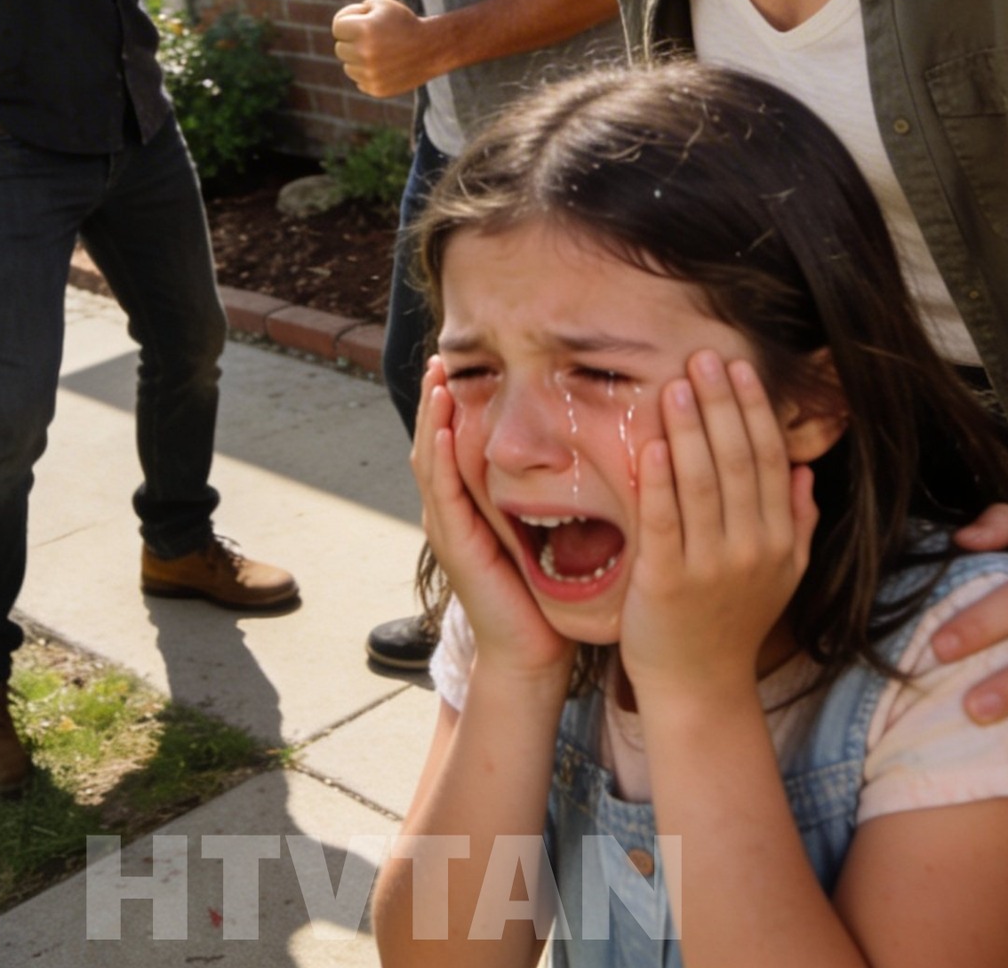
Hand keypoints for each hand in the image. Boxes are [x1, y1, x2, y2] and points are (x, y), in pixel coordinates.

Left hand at [332, 0, 436, 97]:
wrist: (432, 48)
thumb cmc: (404, 23)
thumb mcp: (381, 4)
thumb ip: (355, 11)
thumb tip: (339, 27)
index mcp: (364, 29)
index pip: (337, 27)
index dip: (349, 22)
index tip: (362, 22)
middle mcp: (364, 53)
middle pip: (340, 48)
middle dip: (353, 41)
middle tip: (373, 38)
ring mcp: (370, 74)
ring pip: (348, 67)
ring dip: (359, 59)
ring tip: (380, 52)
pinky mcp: (376, 89)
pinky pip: (360, 82)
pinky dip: (369, 74)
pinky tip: (385, 66)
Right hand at [413, 357, 574, 683]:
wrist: (532, 652)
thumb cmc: (544, 593)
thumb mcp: (542, 529)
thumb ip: (544, 494)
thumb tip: (578, 451)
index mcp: (468, 506)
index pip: (453, 442)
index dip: (454, 403)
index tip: (463, 362)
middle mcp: (450, 511)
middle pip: (433, 442)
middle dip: (435, 398)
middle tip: (442, 355)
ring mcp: (446, 527)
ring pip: (429, 458)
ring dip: (430, 416)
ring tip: (437, 376)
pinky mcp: (454, 543)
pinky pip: (441, 489)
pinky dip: (438, 454)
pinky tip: (442, 425)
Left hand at [621, 353, 816, 696]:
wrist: (698, 686)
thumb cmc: (732, 623)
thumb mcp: (781, 575)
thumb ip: (797, 523)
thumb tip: (805, 470)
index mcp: (778, 540)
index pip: (770, 461)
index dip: (755, 411)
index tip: (740, 369)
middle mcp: (750, 549)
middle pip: (738, 462)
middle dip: (721, 405)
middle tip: (704, 358)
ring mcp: (709, 566)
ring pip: (702, 484)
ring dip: (690, 430)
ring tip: (678, 385)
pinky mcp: (665, 581)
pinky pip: (663, 521)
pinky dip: (659, 481)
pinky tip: (652, 444)